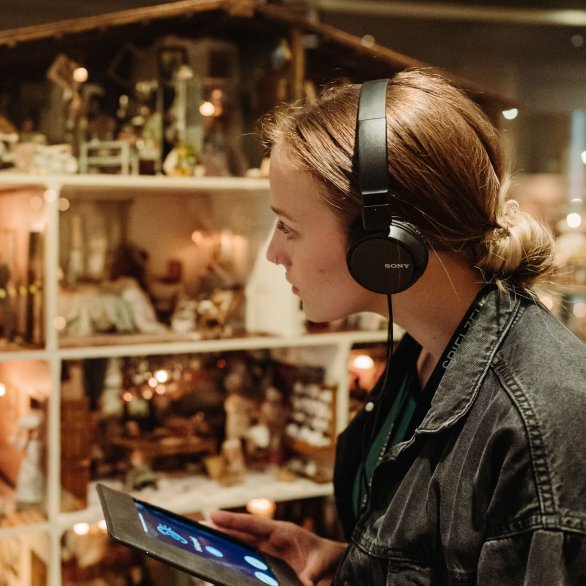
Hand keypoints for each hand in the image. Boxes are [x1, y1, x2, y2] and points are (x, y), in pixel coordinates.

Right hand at [209, 510, 346, 585]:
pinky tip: (221, 564)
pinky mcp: (269, 564)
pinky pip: (249, 561)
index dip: (232, 520)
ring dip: (225, 544)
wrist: (336, 565)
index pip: (253, 525)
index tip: (212, 515)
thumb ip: (310, 575)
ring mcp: (270, 551)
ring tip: (204, 543)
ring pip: (242, 546)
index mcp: (283, 532)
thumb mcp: (320, 565)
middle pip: (242, 534)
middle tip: (198, 527)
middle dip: (221, 530)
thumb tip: (305, 584)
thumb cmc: (328, 558)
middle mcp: (272, 540)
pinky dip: (235, 560)